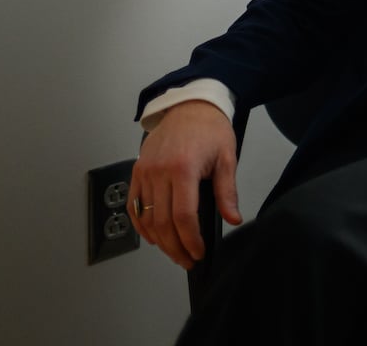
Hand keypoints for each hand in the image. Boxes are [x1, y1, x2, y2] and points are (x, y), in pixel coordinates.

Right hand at [128, 101, 241, 268]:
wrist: (190, 105)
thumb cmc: (210, 129)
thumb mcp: (227, 158)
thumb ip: (227, 191)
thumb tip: (232, 218)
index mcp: (183, 168)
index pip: (183, 216)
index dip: (190, 239)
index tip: (198, 252)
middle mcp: (159, 171)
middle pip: (162, 222)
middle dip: (175, 247)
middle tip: (187, 260)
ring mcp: (145, 172)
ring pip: (145, 218)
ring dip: (159, 240)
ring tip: (174, 252)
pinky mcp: (137, 171)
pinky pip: (133, 205)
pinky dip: (141, 225)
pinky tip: (153, 236)